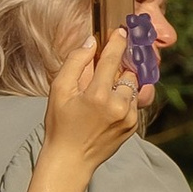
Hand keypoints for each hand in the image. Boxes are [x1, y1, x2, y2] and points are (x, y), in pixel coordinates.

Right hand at [40, 27, 142, 176]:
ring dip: (121, 84)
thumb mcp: (59, 90)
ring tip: (103, 92)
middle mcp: (118, 106)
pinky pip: (133, 103)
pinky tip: (106, 107)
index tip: (121, 31)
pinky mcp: (133, 126)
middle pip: (127, 72)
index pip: (112, 59)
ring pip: (132, 87)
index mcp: (98, 95)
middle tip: (104, 71)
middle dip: (118, 68)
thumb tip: (90, 42)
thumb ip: (75, 62)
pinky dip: (123, 99)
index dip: (117, 43)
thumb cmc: (60, 124)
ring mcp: (129, 118)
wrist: (70, 160)